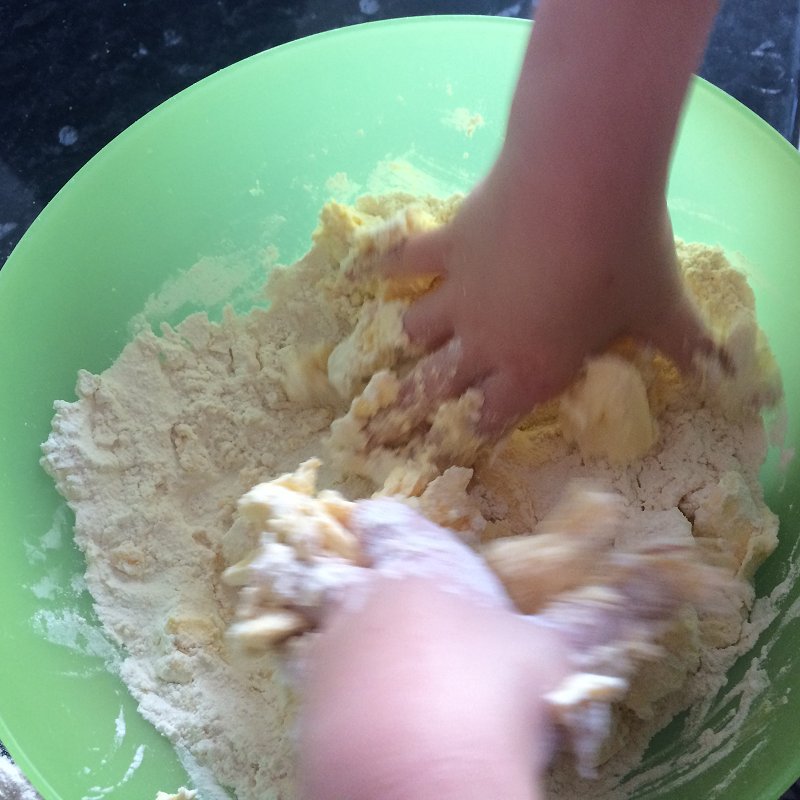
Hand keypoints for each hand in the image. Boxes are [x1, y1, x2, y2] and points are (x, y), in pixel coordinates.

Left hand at [295, 499, 723, 798]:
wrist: (427, 774)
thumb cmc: (495, 688)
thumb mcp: (551, 651)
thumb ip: (592, 618)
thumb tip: (661, 587)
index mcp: (418, 565)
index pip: (382, 520)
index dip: (385, 524)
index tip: (387, 530)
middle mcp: (364, 597)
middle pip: (352, 574)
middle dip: (373, 586)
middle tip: (408, 613)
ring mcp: (331, 648)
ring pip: (336, 628)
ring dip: (361, 640)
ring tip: (401, 672)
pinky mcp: (313, 703)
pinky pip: (325, 683)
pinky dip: (348, 690)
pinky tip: (382, 716)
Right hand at [380, 154, 713, 436]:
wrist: (582, 181)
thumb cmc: (622, 256)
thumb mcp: (660, 309)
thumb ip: (684, 347)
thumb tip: (721, 373)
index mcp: (532, 368)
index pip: (493, 416)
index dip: (477, 430)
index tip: (461, 438)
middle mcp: (485, 341)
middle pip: (439, 387)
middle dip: (419, 408)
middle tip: (401, 419)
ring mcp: (459, 295)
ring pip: (415, 331)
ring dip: (407, 344)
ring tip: (398, 351)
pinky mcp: (447, 246)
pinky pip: (405, 260)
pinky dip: (384, 266)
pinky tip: (364, 270)